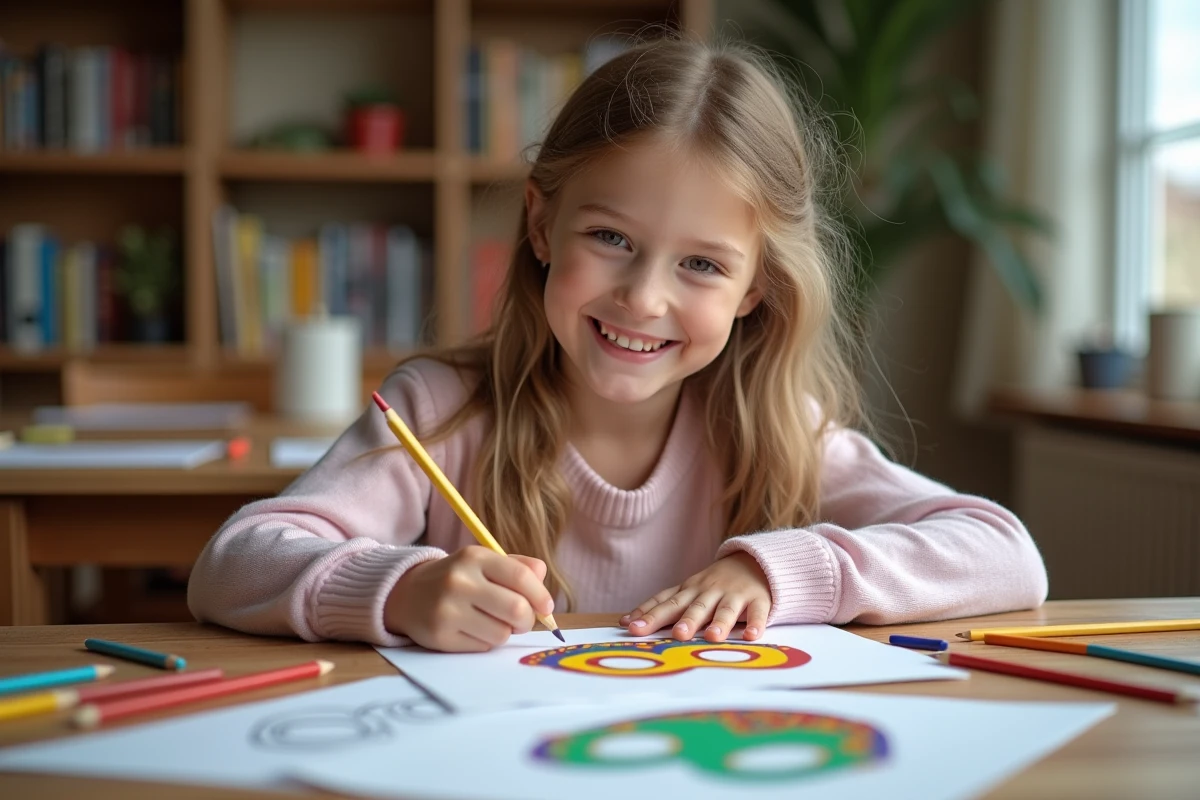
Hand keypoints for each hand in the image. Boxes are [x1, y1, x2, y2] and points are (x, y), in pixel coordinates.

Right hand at [384, 546, 554, 651]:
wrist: (407, 594)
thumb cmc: (457, 578)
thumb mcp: (483, 563)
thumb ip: (517, 566)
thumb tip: (542, 577)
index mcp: (474, 558)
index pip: (521, 576)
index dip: (540, 595)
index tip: (546, 607)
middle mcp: (459, 581)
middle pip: (516, 609)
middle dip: (527, 620)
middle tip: (523, 621)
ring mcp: (448, 610)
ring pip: (501, 633)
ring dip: (505, 632)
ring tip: (492, 622)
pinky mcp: (440, 636)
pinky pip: (483, 647)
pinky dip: (486, 642)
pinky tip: (472, 630)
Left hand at [620, 552, 770, 641]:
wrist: (753, 562)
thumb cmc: (713, 585)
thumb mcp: (687, 591)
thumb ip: (661, 607)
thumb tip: (626, 622)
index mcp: (689, 591)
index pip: (666, 602)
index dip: (649, 614)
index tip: (631, 626)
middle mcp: (709, 591)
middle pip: (696, 606)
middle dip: (687, 620)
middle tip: (677, 635)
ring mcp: (735, 595)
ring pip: (726, 609)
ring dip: (720, 623)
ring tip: (712, 637)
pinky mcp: (758, 599)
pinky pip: (758, 613)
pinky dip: (756, 624)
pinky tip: (752, 636)